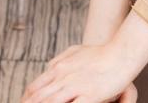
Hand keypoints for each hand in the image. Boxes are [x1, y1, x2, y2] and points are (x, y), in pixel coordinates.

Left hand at [20, 41, 139, 101]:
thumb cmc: (101, 52)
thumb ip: (60, 60)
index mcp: (59, 68)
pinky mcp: (89, 95)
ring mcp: (75, 86)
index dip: (26, 100)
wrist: (121, 52)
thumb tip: (49, 67)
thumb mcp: (76, 51)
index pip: (34, 88)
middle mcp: (63, 77)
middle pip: (38, 98)